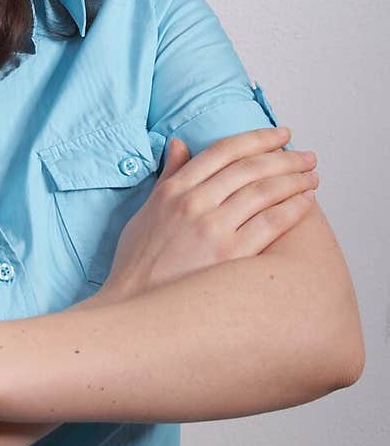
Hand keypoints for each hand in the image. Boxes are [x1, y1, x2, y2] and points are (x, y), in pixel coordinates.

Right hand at [101, 125, 318, 303]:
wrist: (134, 310)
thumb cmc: (138, 266)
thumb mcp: (145, 213)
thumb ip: (167, 177)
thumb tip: (178, 144)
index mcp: (173, 191)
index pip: (223, 151)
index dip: (257, 138)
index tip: (280, 135)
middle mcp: (194, 204)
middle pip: (250, 168)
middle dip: (285, 157)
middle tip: (307, 156)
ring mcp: (212, 229)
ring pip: (265, 191)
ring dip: (295, 179)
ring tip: (312, 177)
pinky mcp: (230, 256)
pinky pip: (272, 223)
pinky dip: (293, 208)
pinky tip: (306, 202)